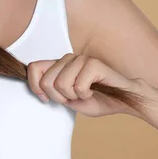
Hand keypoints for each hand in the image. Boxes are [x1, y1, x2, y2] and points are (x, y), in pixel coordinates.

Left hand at [26, 53, 140, 117]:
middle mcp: (68, 58)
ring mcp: (80, 59)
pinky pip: (78, 86)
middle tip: (74, 98)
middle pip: (46, 81)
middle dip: (59, 97)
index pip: (33, 68)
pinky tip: (94, 90)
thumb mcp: (69, 99)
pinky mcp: (93, 63)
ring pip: (60, 84)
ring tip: (85, 93)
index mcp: (60, 65)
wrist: (123, 100)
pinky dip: (86, 95)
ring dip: (74, 96)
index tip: (46, 99)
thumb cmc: (98, 99)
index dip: (35, 87)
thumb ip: (53, 92)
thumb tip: (37, 87)